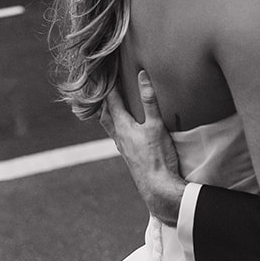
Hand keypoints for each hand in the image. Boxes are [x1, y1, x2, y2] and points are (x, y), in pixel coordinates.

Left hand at [101, 71, 185, 226]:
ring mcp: (123, 148)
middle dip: (103, 100)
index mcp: (122, 126)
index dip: (109, 85)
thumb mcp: (156, 125)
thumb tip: (141, 75)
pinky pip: (118, 136)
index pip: (111, 100)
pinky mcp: (130, 156)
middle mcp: (118, 137)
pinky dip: (117, 126)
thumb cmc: (157, 157)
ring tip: (109, 105)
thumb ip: (149, 100)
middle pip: (105, 114)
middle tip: (101, 87)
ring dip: (108, 113)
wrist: (158, 188)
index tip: (106, 72)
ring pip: (110, 126)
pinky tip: (125, 129)